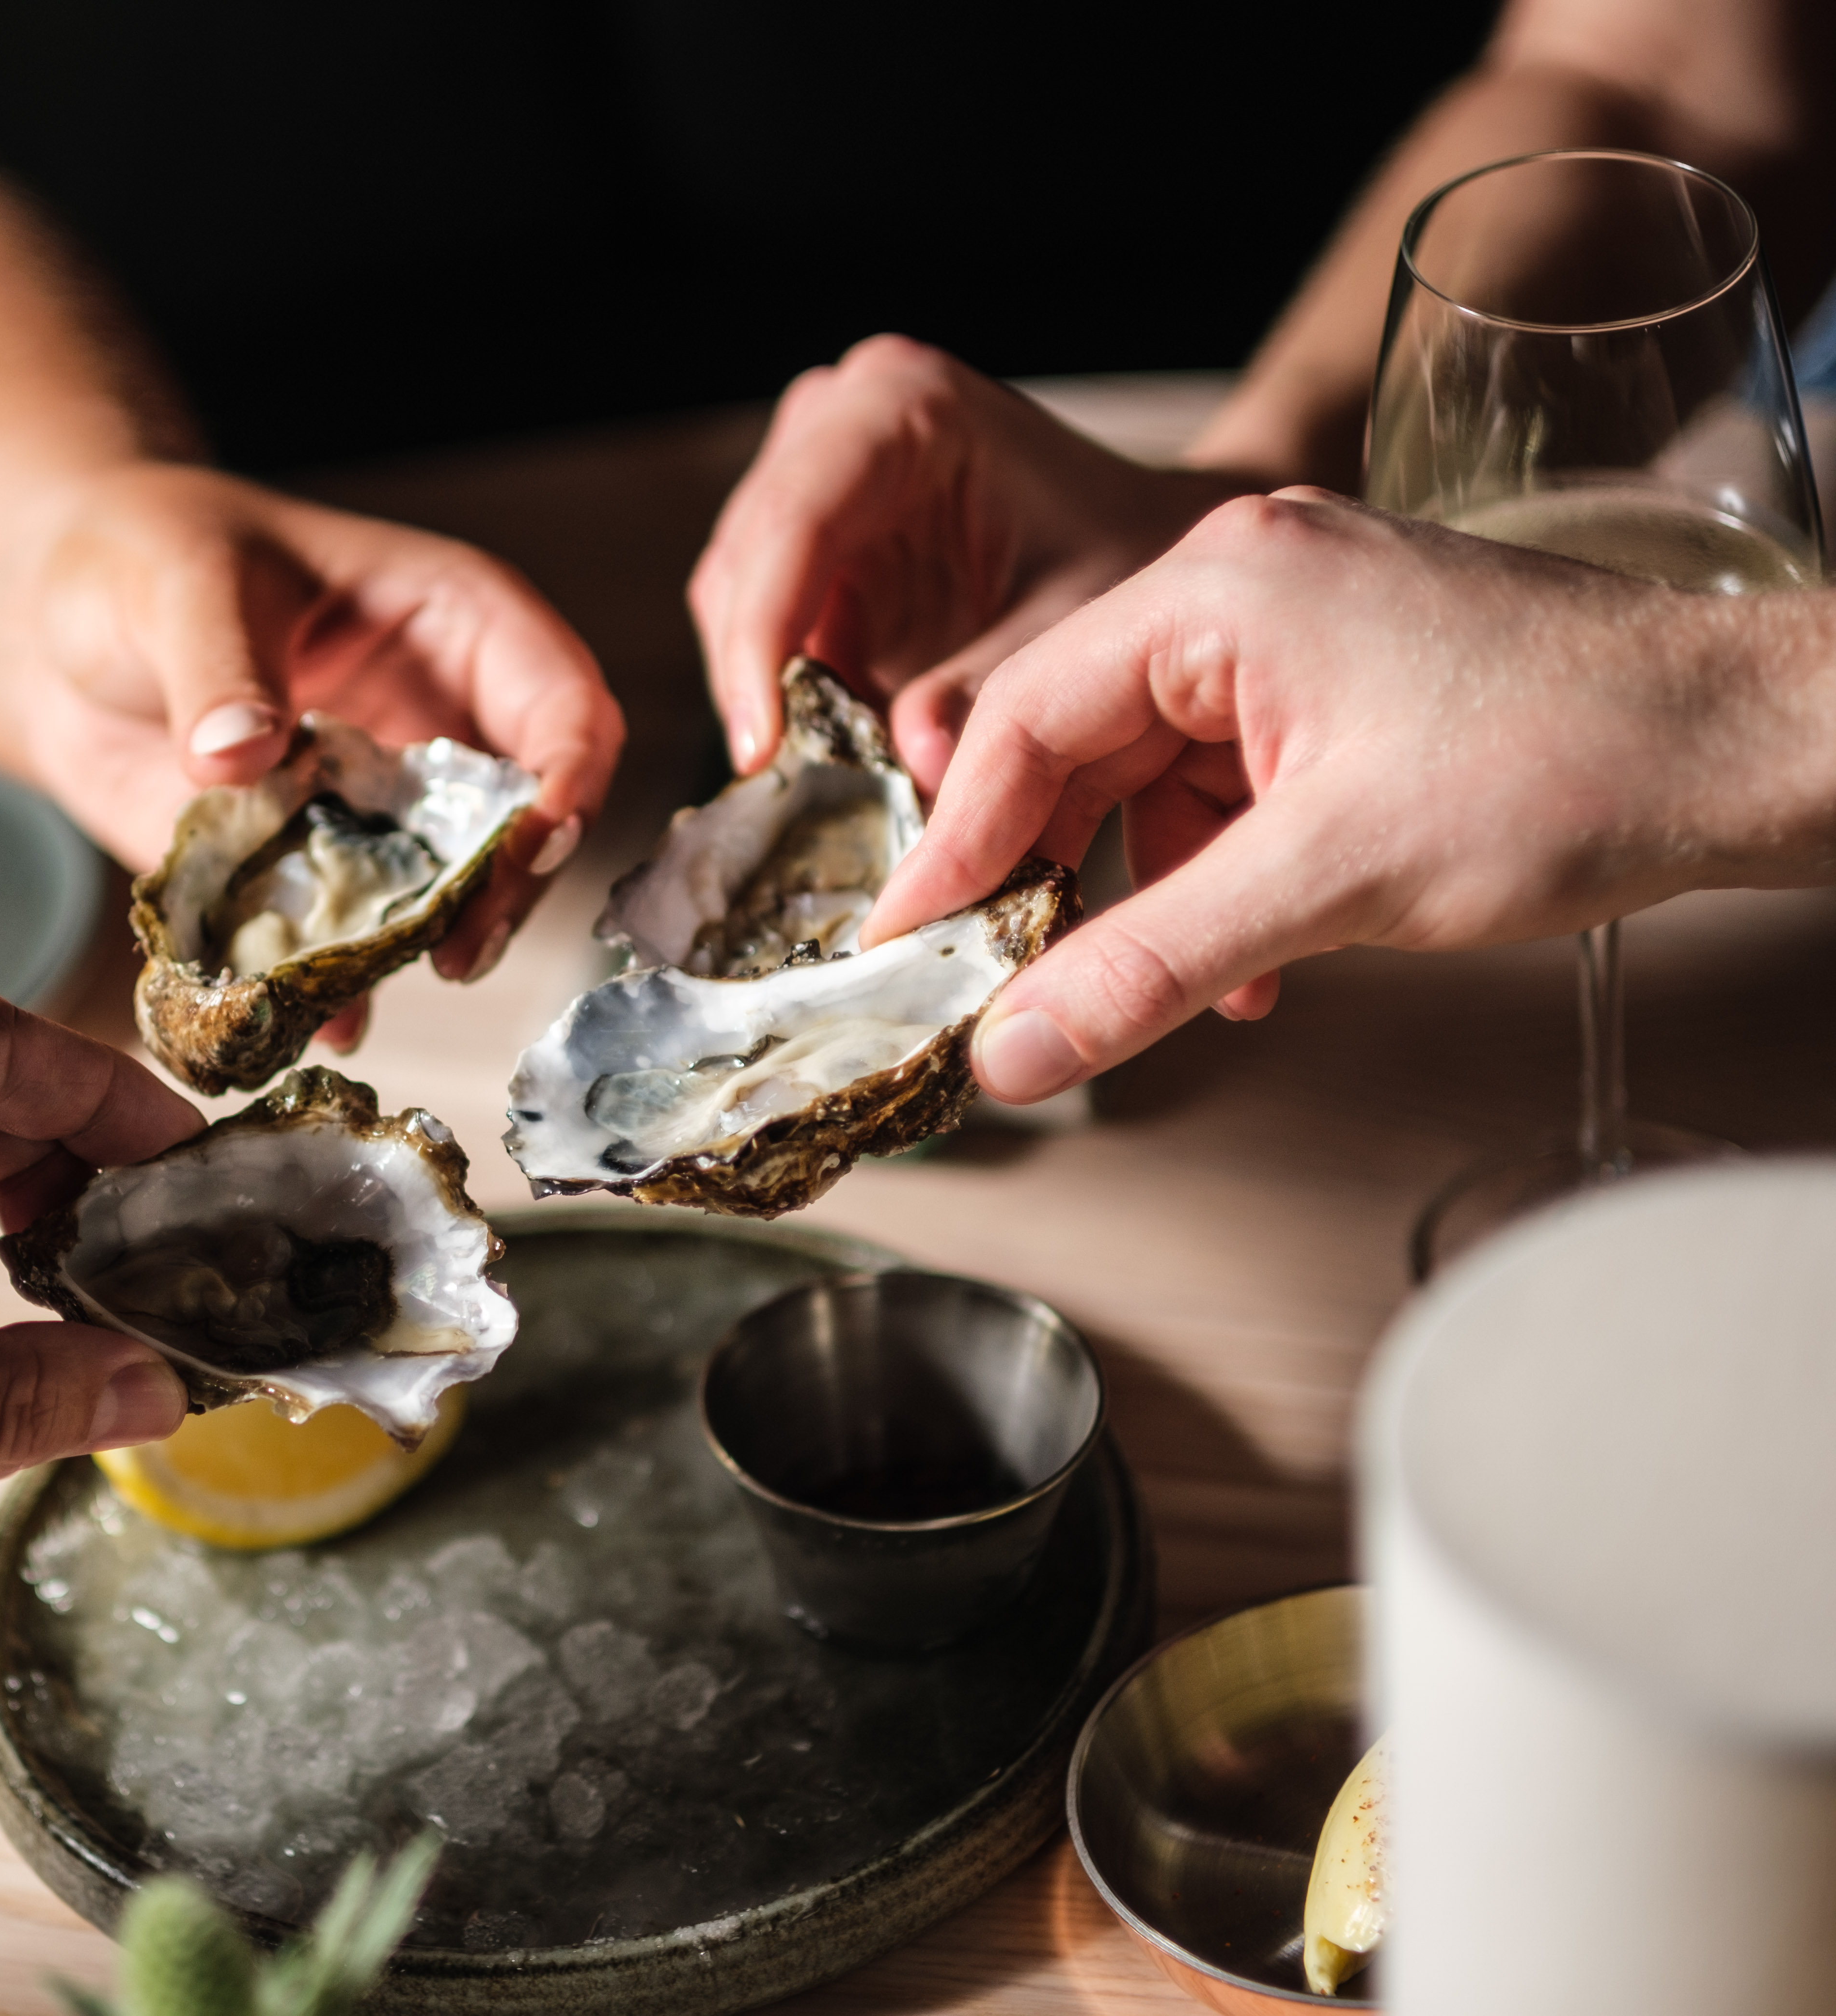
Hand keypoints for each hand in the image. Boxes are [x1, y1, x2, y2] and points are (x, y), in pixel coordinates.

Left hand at [11, 463, 624, 982]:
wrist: (58, 629)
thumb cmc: (145, 554)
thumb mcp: (179, 584)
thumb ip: (217, 668)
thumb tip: (238, 753)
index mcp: (454, 626)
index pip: (564, 707)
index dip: (567, 781)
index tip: (529, 847)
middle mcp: (438, 727)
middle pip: (528, 825)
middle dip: (504, 892)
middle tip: (456, 953)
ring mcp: (380, 809)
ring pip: (447, 897)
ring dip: (418, 950)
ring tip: (362, 990)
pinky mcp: (314, 871)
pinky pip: (347, 941)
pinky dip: (333, 985)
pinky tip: (309, 1018)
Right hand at [688, 336, 1252, 789]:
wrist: (1142, 534)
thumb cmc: (1123, 549)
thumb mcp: (1077, 620)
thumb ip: (989, 692)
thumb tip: (912, 766)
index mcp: (902, 404)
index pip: (794, 521)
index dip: (761, 640)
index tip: (760, 751)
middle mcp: (833, 421)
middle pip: (745, 566)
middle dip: (762, 684)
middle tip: (798, 790)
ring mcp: (808, 475)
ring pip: (734, 605)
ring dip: (772, 697)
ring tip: (831, 778)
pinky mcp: (804, 540)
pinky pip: (762, 631)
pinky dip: (790, 696)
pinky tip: (835, 750)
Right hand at [859, 491, 1835, 1101]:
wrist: (1754, 744)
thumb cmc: (1575, 764)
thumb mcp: (1329, 882)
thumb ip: (1149, 967)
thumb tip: (1014, 1052)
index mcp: (1220, 585)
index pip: (1022, 716)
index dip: (953, 844)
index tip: (905, 941)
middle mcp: (1249, 579)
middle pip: (1079, 737)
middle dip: (1048, 870)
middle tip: (1000, 980)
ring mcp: (1306, 622)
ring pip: (1157, 766)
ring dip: (1149, 883)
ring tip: (1146, 986)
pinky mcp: (1353, 673)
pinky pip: (1234, 774)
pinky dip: (1224, 865)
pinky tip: (1255, 953)